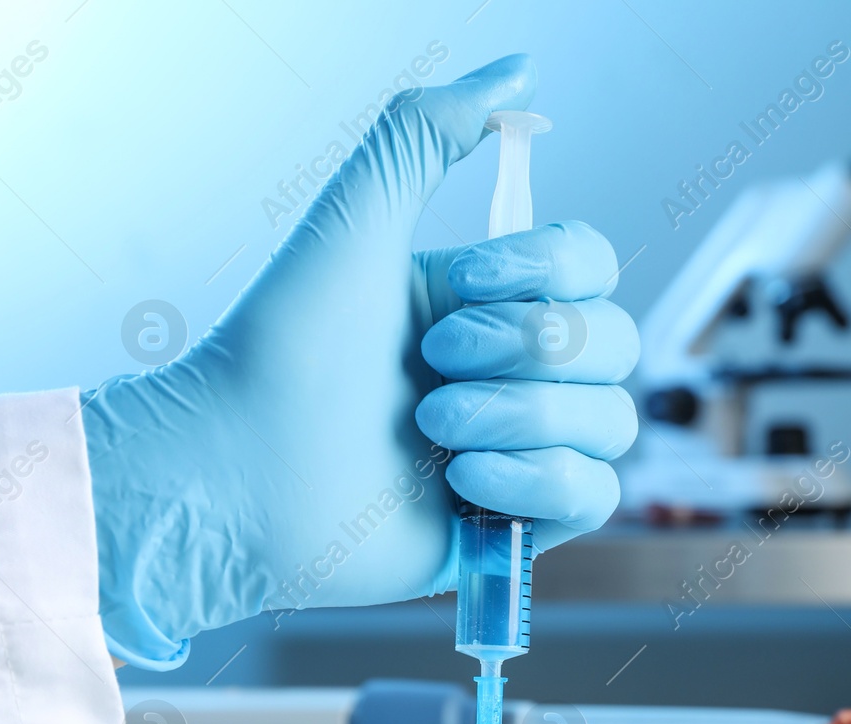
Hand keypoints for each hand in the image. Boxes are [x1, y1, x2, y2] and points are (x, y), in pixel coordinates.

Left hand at [81, 55, 638, 667]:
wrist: (236, 475)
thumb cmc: (280, 352)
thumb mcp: (355, 222)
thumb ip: (427, 133)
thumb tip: (518, 73)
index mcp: (488, 302)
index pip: (592, 268)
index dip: (547, 272)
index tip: (459, 284)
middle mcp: (516, 373)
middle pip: (614, 343)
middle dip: (525, 350)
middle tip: (432, 364)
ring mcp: (524, 450)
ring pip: (611, 421)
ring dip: (521, 417)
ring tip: (434, 430)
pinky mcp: (519, 524)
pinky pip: (594, 494)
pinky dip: (533, 482)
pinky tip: (460, 483)